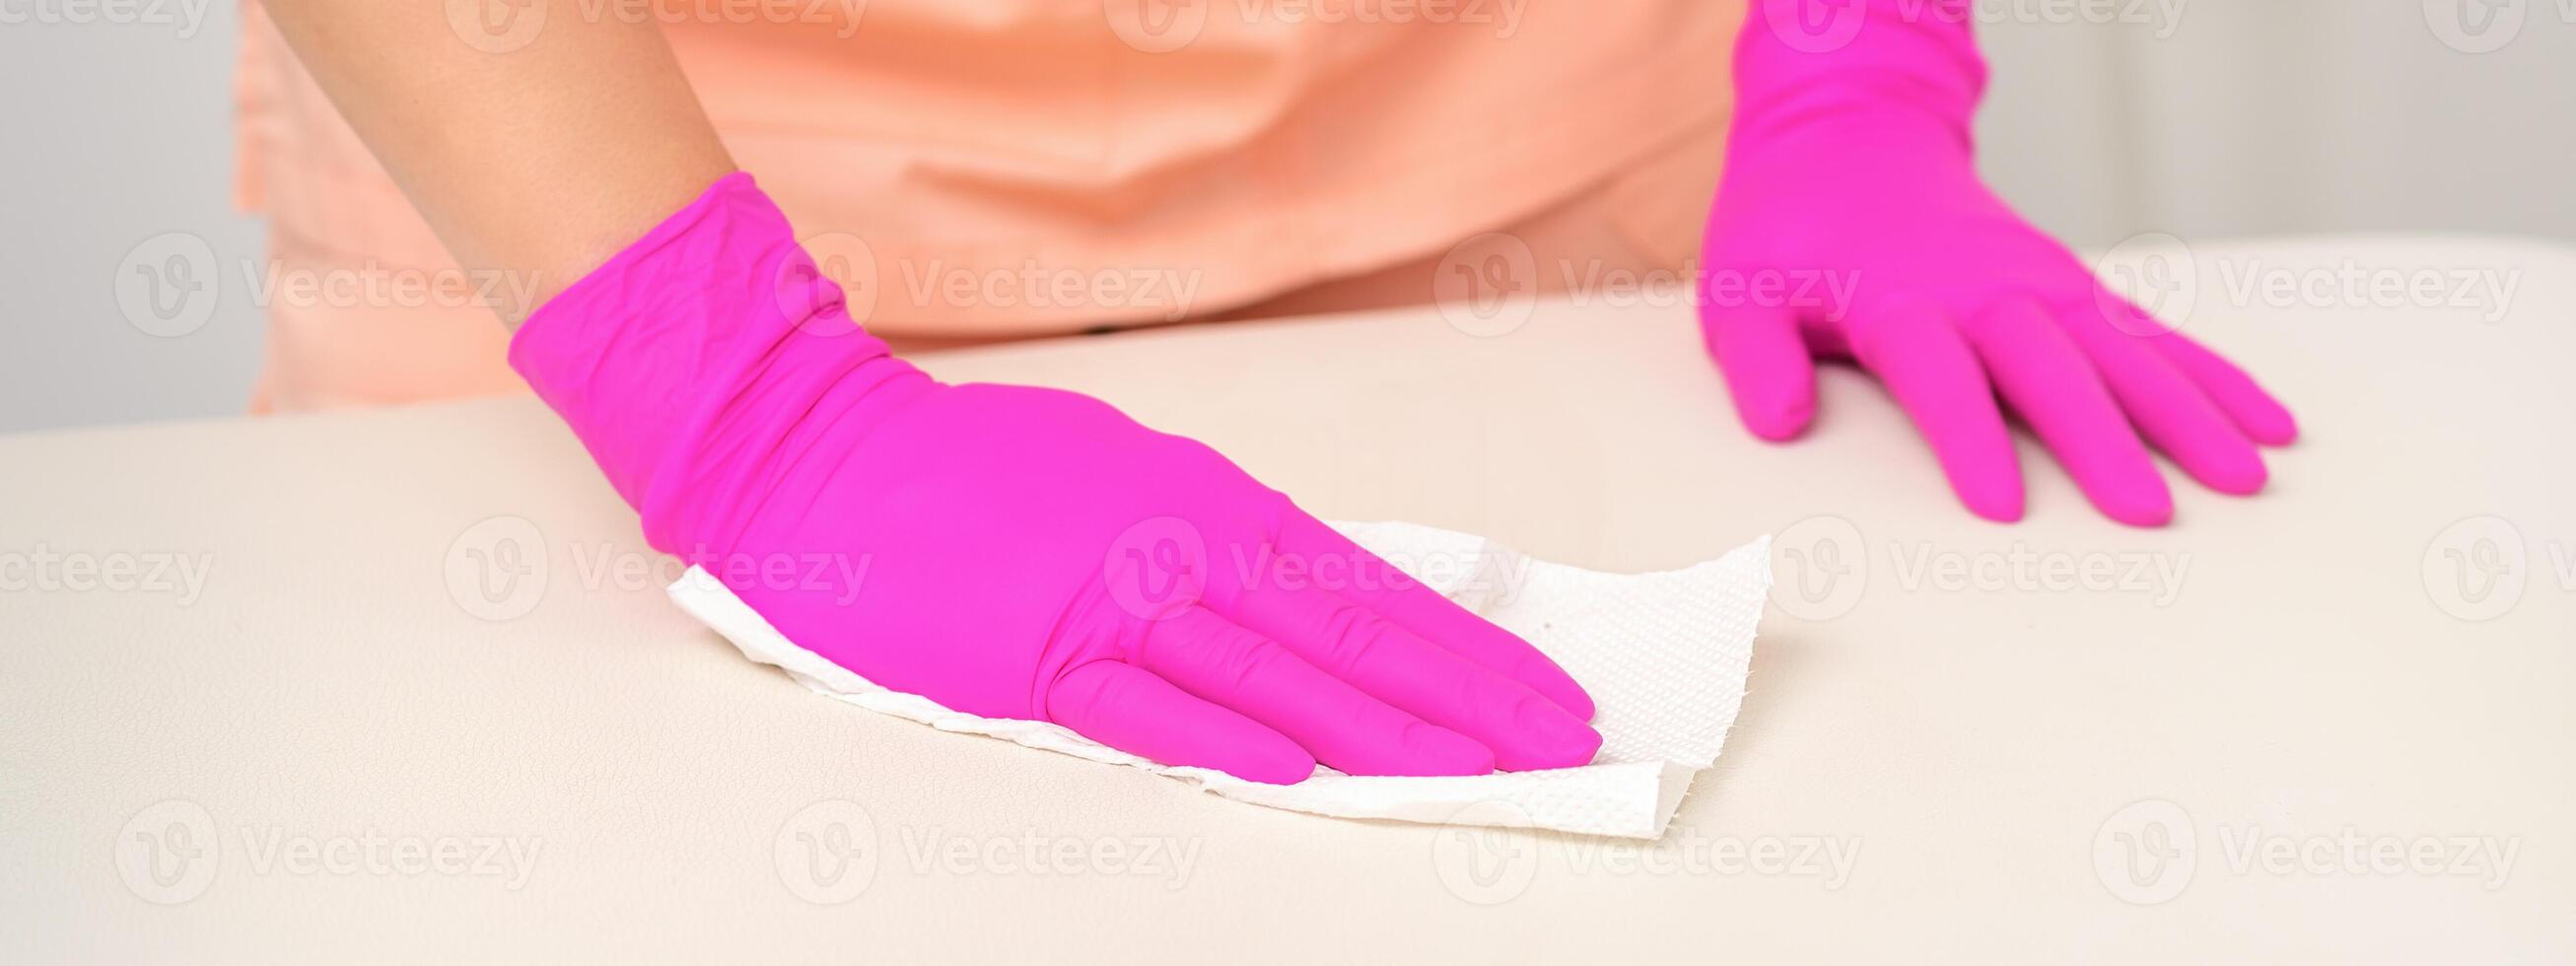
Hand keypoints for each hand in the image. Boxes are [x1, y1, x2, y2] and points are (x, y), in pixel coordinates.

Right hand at [511, 174, 1599, 783]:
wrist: (829, 454)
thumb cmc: (981, 476)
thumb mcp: (1128, 482)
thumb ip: (1220, 545)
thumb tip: (1317, 601)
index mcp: (1210, 505)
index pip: (1370, 589)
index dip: (1466, 647)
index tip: (1543, 690)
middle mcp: (1183, 544)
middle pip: (1351, 633)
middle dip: (1467, 693)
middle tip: (1559, 737)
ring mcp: (1111, 599)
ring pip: (1272, 675)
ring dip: (1381, 729)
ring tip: (1475, 771)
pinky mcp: (1035, 655)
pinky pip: (1144, 709)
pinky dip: (1225, 740)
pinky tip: (1299, 773)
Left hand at [1699, 1, 2295, 525]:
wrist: (1848, 138)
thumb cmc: (1787, 231)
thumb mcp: (1738, 288)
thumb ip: (1754, 357)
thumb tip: (1779, 423)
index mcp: (1900, 299)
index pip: (1940, 376)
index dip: (1969, 440)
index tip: (2000, 508)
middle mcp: (1987, 291)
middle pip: (2052, 370)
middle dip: (2103, 442)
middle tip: (2149, 514)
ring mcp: (2042, 286)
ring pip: (2125, 352)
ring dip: (2188, 413)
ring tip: (2245, 476)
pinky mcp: (2075, 288)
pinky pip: (2154, 334)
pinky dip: (2212, 376)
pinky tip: (2267, 422)